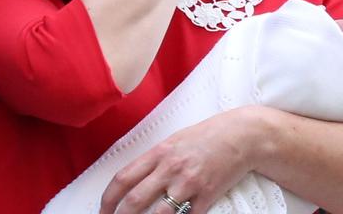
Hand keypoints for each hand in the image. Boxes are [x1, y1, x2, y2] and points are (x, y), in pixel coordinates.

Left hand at [99, 107, 260, 213]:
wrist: (240, 136)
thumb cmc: (205, 138)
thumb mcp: (173, 142)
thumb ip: (153, 161)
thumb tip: (132, 180)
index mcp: (158, 153)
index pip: (123, 178)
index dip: (108, 199)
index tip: (102, 211)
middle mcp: (170, 168)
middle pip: (135, 199)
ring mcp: (189, 183)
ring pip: (159, 213)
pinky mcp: (207, 196)